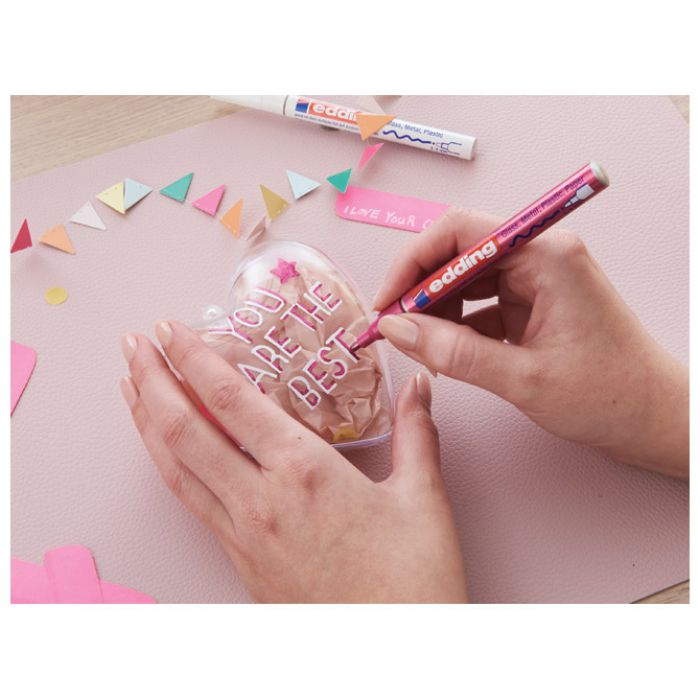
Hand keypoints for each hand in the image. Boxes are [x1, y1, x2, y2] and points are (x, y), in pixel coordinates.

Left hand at [119, 321, 467, 601]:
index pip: (231, 401)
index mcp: (304, 473)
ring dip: (148, 421)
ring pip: (177, 468)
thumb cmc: (413, 583)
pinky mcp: (241, 562)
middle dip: (153, 380)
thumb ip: (417, 432)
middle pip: (186, 430)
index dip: (194, 360)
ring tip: (131, 387)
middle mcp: (262, 501)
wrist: (394, 661)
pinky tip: (168, 451)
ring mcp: (244, 535)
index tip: (171, 330)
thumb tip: (420, 385)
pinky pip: (192, 502)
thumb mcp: (424, 500)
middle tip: (135, 345)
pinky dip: (171, 465)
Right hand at [373, 208, 687, 478]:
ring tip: (416, 344)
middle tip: (393, 328)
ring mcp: (537, 281)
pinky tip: (442, 351)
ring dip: (436, 310)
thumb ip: (453, 353)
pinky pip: (480, 305)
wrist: (655, 420)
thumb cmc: (609, 396)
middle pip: (458, 255)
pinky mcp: (533, 305)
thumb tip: (396, 330)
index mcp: (546, 256)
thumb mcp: (523, 378)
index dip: (413, 262)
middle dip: (420, 290)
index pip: (460, 233)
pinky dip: (456, 327)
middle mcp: (540, 257)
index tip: (388, 301)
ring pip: (465, 281)